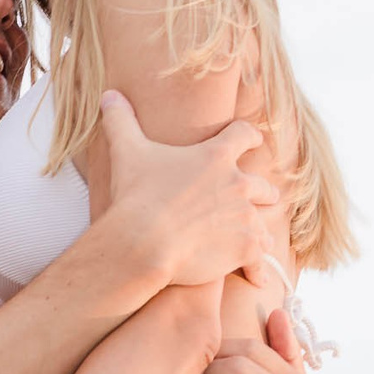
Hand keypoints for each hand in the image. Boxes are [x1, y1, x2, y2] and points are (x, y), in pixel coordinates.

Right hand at [96, 90, 276, 287]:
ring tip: (257, 239)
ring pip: (265, 223)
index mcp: (217, 157)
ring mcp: (245, 216)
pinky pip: (261, 259)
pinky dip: (259, 269)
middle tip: (260, 197)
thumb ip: (121, 120)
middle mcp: (238, 184)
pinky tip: (258, 279)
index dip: (251, 137)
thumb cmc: (136, 195)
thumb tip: (108, 94)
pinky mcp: (245, 247)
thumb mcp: (128, 151)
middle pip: (264, 185)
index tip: (256, 140)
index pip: (245, 135)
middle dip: (261, 192)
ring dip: (259, 229)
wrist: (144, 240)